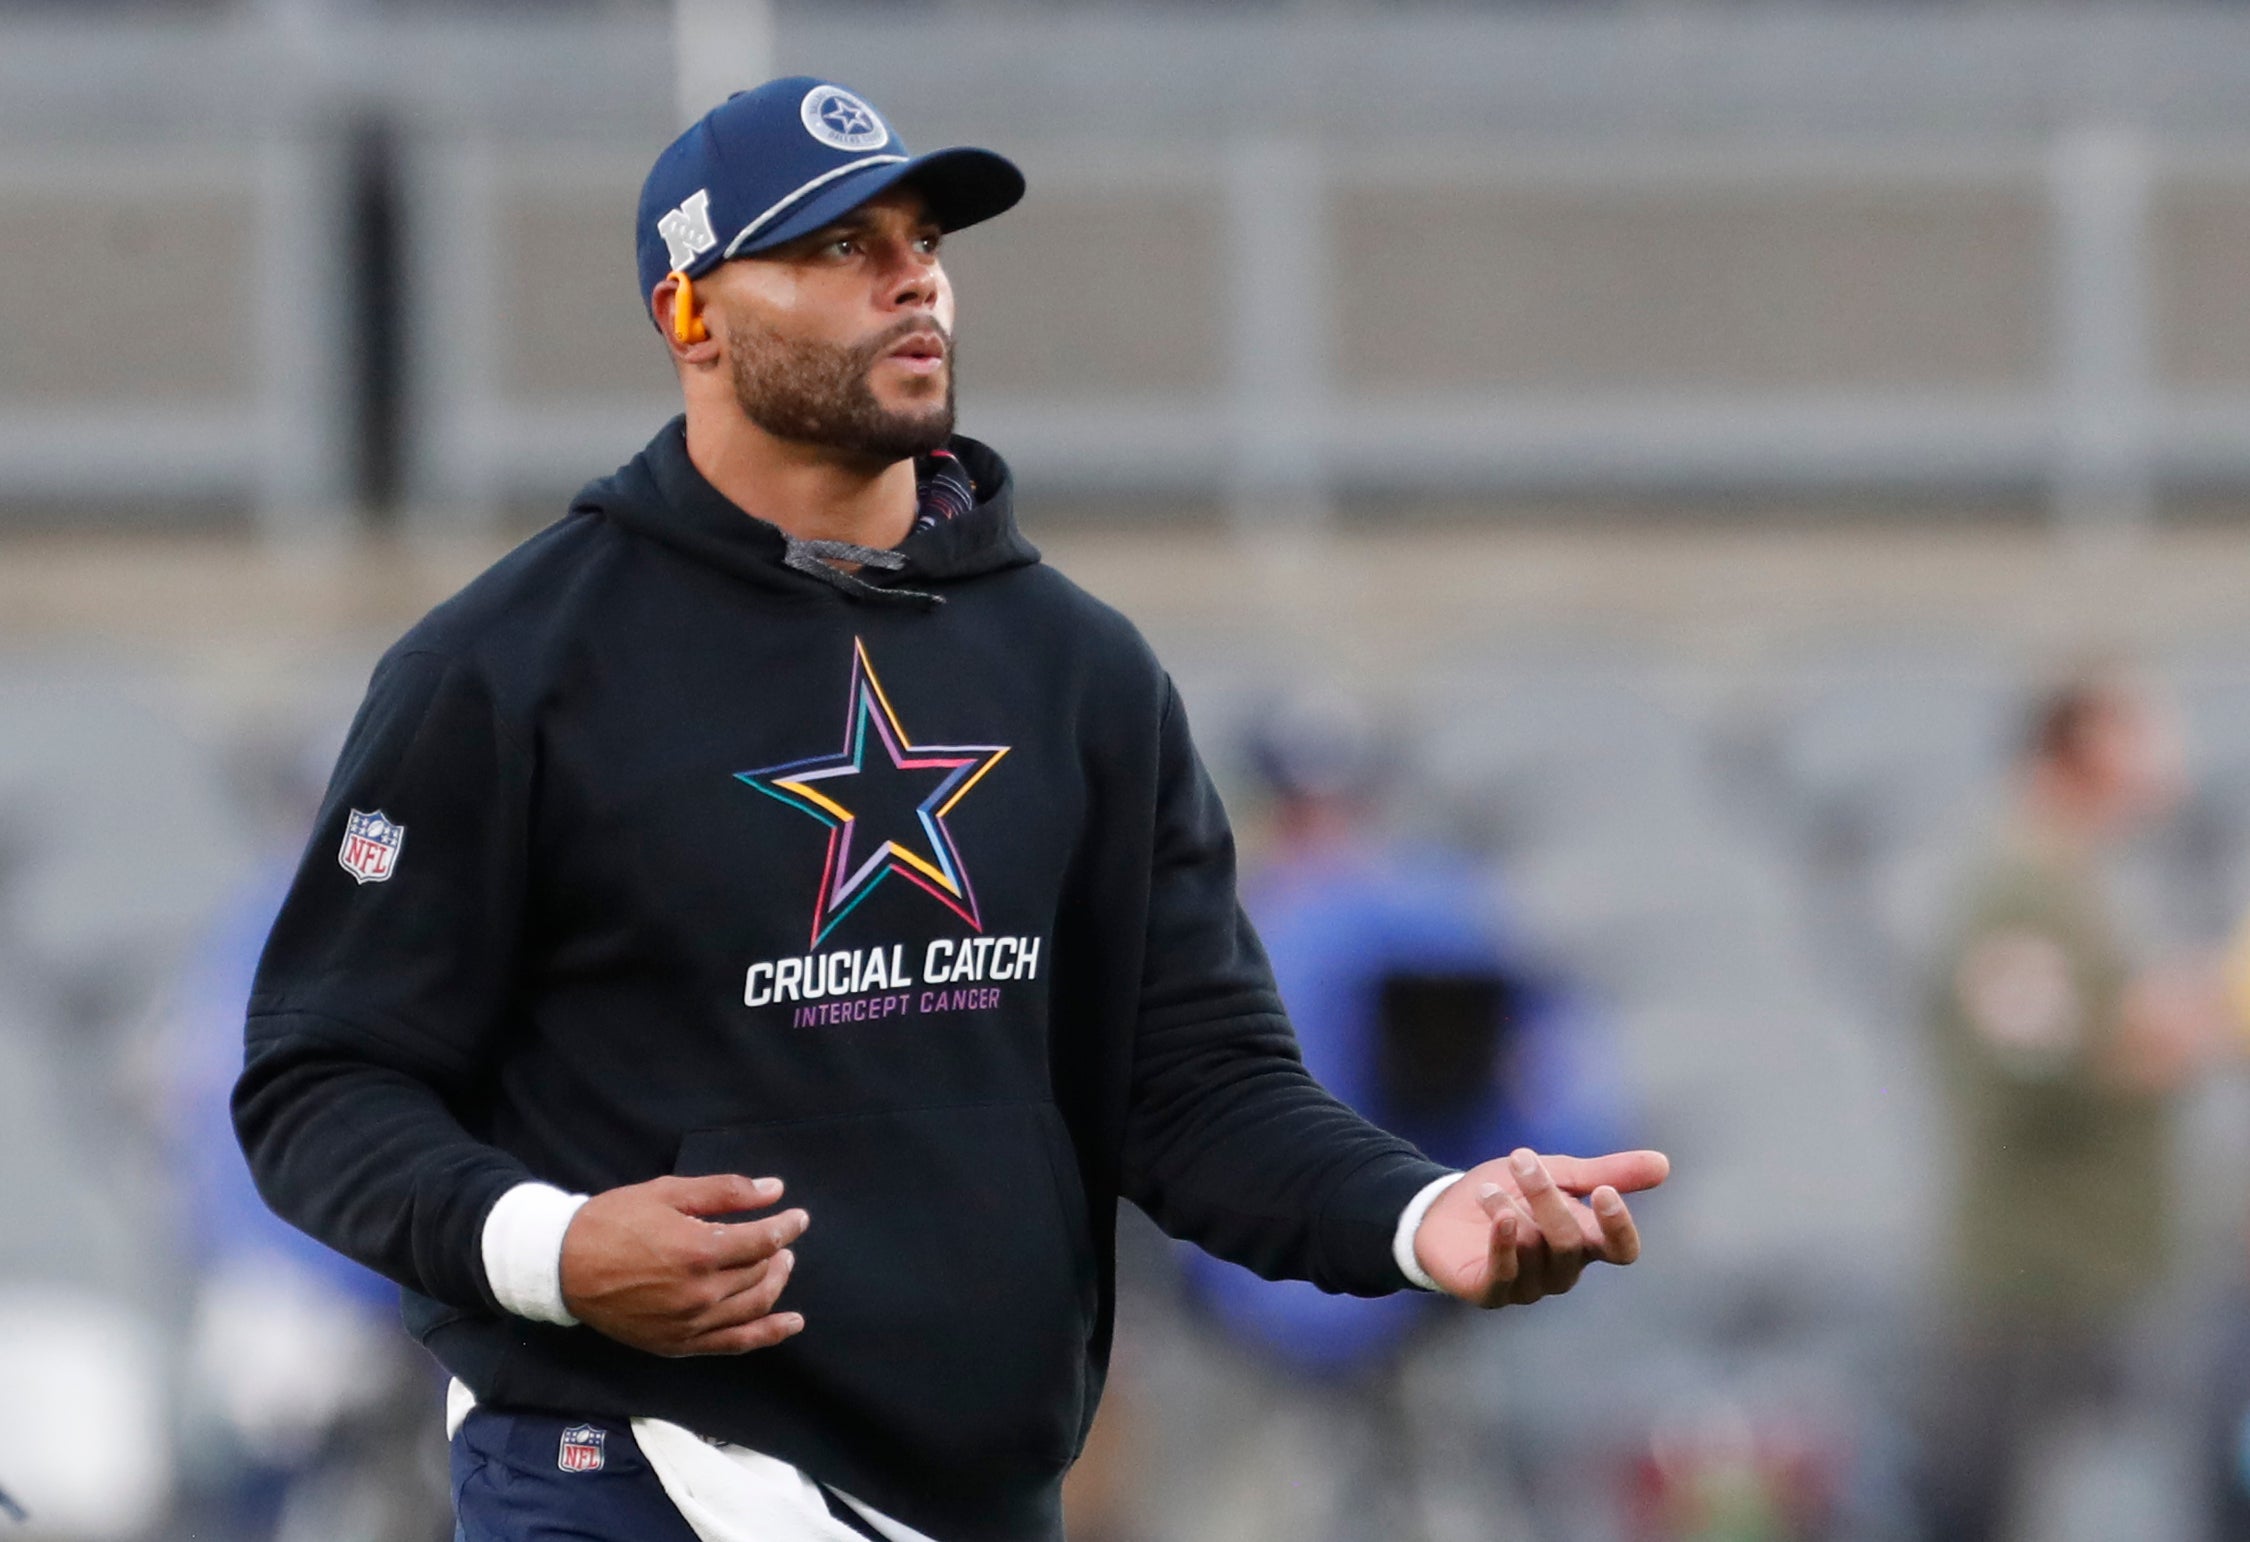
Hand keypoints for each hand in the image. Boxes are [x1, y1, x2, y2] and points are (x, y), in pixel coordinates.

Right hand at [559, 1173, 807, 1356]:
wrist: (563, 1266)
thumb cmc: (614, 1221)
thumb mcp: (668, 1192)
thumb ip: (725, 1191)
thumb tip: (774, 1190)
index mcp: (699, 1251)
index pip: (762, 1241)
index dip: (787, 1226)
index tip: (799, 1217)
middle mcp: (700, 1293)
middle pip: (760, 1273)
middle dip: (778, 1253)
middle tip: (781, 1240)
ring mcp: (691, 1324)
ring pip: (754, 1307)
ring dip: (776, 1286)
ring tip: (781, 1267)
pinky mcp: (679, 1344)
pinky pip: (735, 1343)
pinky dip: (768, 1334)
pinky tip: (790, 1323)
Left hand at [1414, 1147, 1668, 1307]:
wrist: (1443, 1207)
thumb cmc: (1507, 1191)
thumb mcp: (1556, 1172)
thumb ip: (1605, 1172)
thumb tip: (1664, 1164)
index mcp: (1585, 1243)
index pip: (1621, 1250)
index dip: (1618, 1227)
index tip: (1605, 1191)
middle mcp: (1562, 1271)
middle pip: (1571, 1242)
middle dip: (1548, 1198)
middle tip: (1521, 1160)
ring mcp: (1528, 1287)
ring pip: (1536, 1252)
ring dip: (1514, 1210)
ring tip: (1489, 1187)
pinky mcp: (1491, 1294)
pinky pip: (1505, 1276)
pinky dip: (1503, 1246)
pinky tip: (1499, 1218)